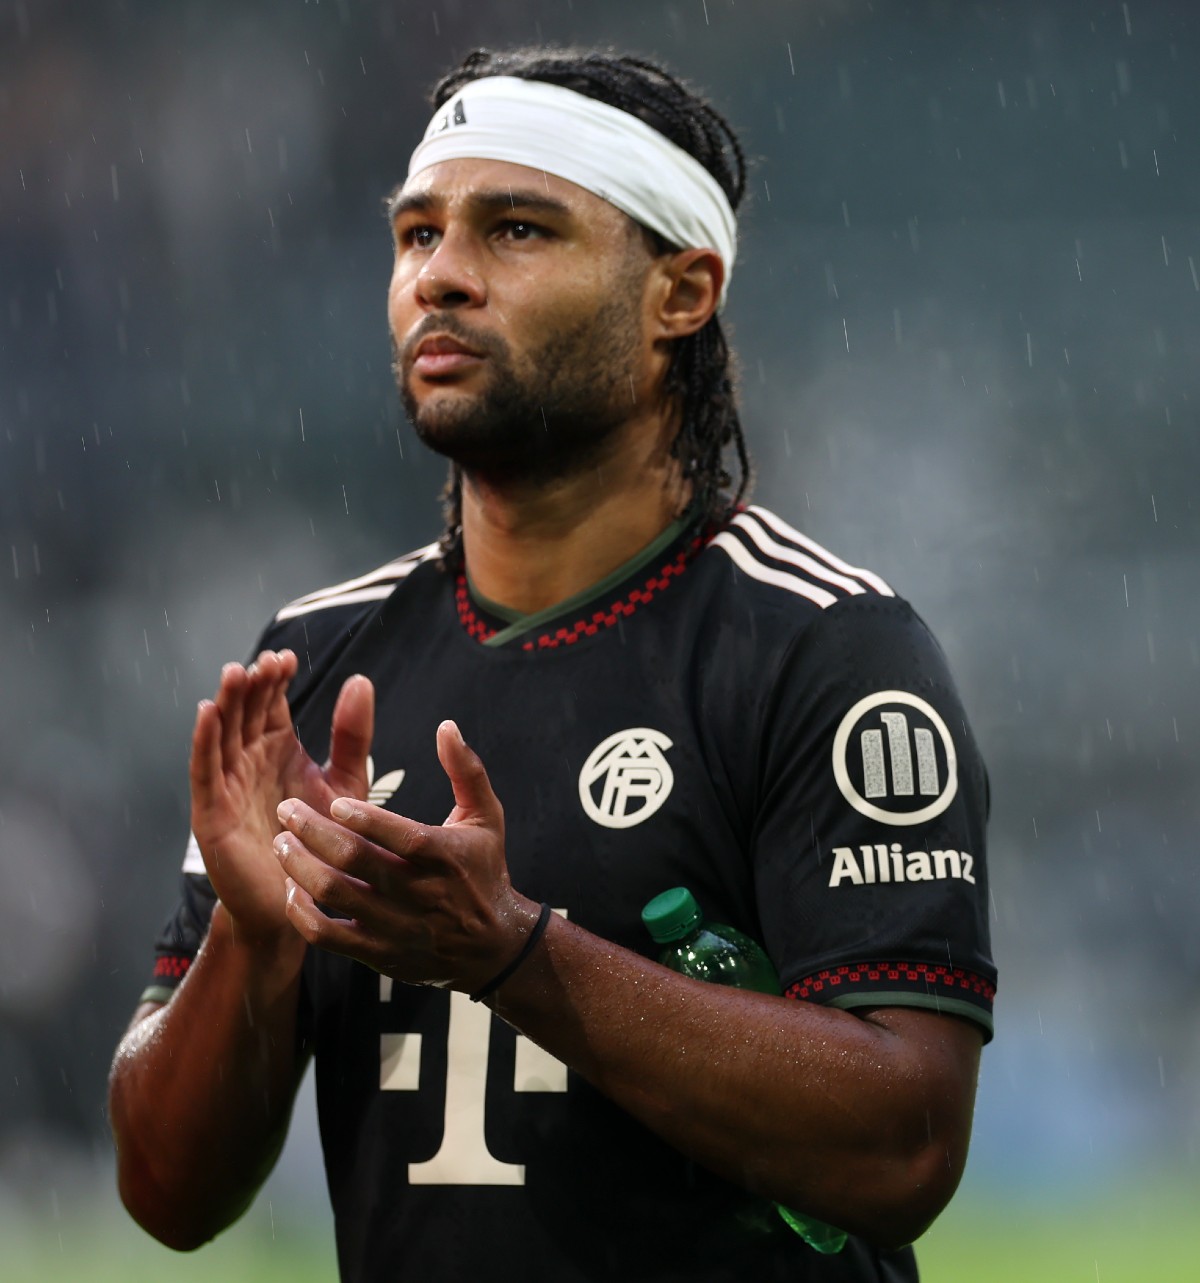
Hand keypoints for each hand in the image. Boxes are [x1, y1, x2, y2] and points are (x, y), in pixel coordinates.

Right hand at [189, 649, 374, 946]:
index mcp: (278, 750)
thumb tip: (360, 679)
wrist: (306, 901)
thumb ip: (351, 735)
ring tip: (235, 674)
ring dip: (225, 703)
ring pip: (222, 735)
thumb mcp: (344, 782)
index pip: (270, 704)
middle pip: (244, 713)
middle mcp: (249, 761)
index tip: (287, 658)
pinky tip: (207, 713)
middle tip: (264, 662)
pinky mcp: (213, 814)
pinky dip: (204, 742)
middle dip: (251, 685)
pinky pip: (205, 772)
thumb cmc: (323, 841)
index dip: (275, 680)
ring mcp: (228, 785)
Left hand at [272, 720, 539, 990]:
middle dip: (313, 832)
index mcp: (445, 856)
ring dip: (300, 867)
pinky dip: (302, 912)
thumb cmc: (484, 869)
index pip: (399, 837)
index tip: (334, 800)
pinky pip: (327, 936)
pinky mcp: (378, 953)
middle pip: (356, 862)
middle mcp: (420, 894)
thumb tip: (446, 727)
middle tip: (286, 811)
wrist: (492, 947)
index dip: (363, 818)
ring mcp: (396, 927)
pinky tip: (292, 888)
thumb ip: (466, 769)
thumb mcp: (487, 817)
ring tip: (281, 843)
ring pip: (335, 896)